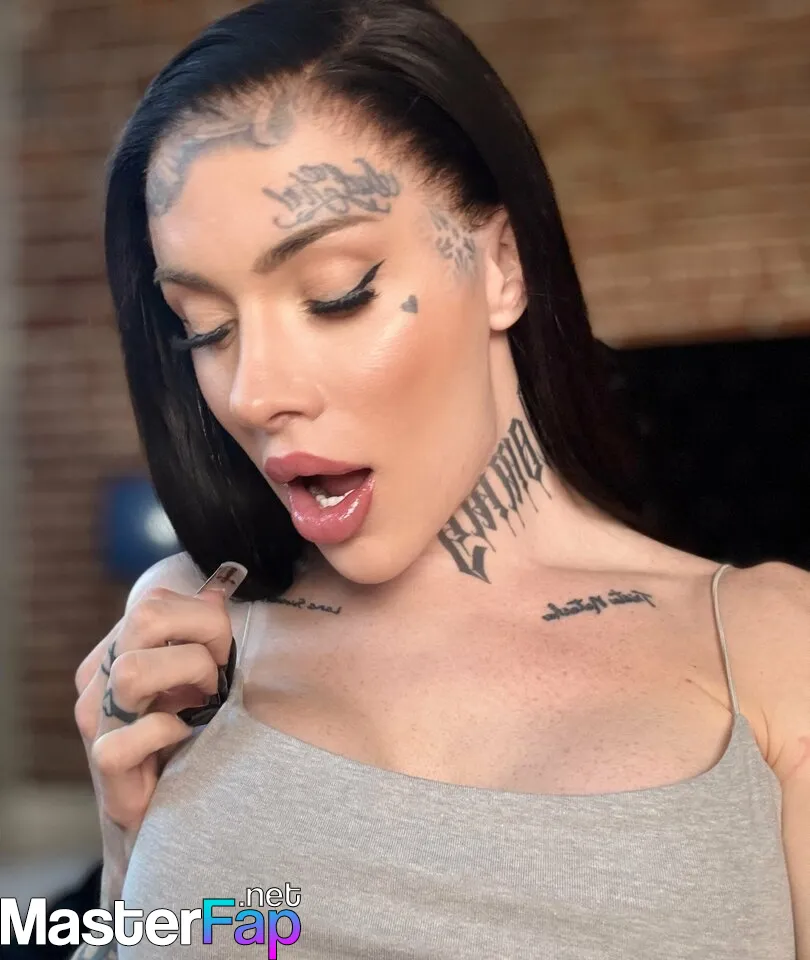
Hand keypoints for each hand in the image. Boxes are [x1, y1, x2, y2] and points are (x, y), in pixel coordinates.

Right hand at [74, 562, 246, 833]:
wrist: (170, 809)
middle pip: (146, 616)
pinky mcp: (105, 764)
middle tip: (217, 672)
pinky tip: (182, 738)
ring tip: (203, 701)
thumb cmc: (191, 733)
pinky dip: (166, 734)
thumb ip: (203, 631)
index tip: (223, 649)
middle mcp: (100, 678)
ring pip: (132, 670)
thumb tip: (219, 588)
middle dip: (203, 635)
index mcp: (121, 647)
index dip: (205, 616)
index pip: (157, 598)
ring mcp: (98, 721)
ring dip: (187, 679)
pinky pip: (125, 741)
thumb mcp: (200, 674)